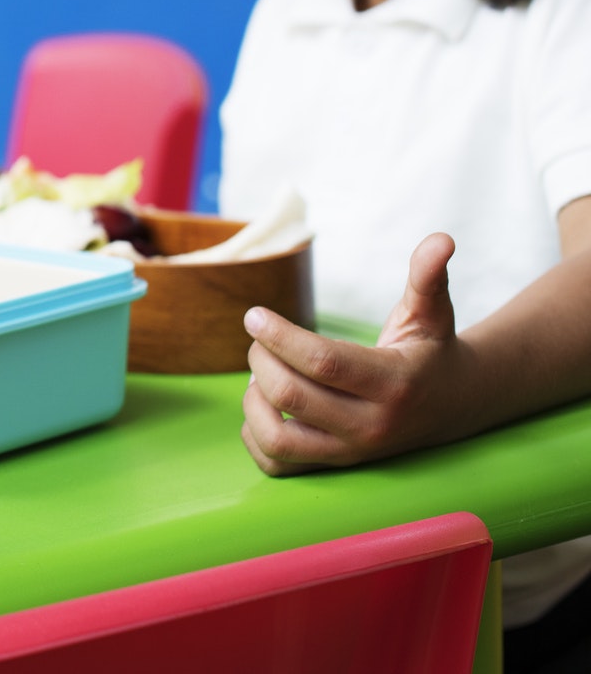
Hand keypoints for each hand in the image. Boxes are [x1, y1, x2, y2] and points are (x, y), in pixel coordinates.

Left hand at [241, 233, 476, 475]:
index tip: (254, 315)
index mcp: (392, 382)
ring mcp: (351, 452)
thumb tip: (441, 238)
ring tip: (259, 371)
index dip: (279, 336)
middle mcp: (371, 425)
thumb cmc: (431, 350)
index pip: (322, 362)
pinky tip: (262, 404)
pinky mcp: (334, 467)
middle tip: (257, 336)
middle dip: (260, 358)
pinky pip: (277, 464)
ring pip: (278, 439)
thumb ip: (428, 276)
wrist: (453, 406)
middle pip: (290, 396)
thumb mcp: (432, 312)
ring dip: (252, 400)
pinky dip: (254, 435)